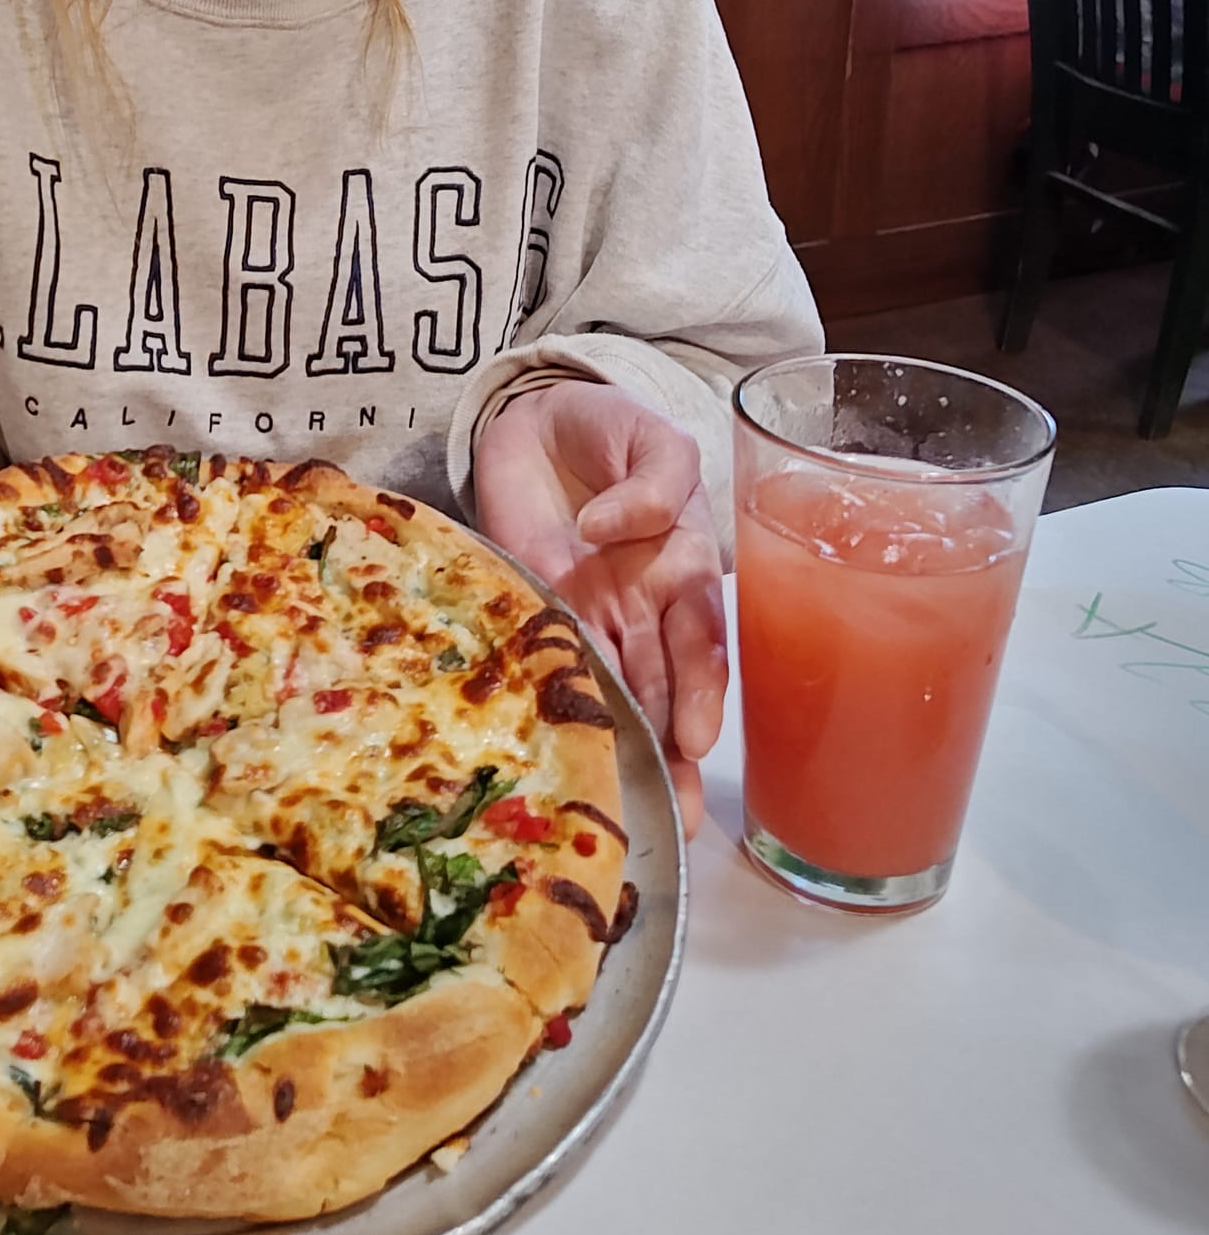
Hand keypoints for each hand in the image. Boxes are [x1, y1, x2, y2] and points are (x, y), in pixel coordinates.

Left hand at [473, 379, 725, 838]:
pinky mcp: (535, 614)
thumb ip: (655, 478)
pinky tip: (564, 755)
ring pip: (614, 695)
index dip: (702, 690)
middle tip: (678, 814)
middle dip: (674, 753)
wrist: (533, 419)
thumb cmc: (609, 429)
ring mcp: (588, 618)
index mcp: (682, 570)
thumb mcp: (653, 437)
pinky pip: (548, 666)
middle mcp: (641, 608)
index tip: (698, 737)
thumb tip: (616, 529)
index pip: (701, 641)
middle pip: (664, 689)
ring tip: (636, 812)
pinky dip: (558, 709)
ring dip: (628, 753)